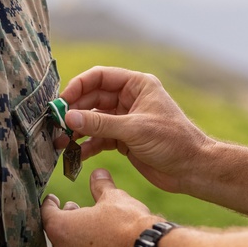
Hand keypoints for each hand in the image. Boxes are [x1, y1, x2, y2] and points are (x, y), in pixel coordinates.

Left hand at [42, 167, 153, 246]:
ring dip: (77, 240)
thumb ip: (100, 185)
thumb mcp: (113, 197)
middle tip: (74, 209)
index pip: (46, 213)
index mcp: (61, 229)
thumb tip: (98, 172)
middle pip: (57, 234)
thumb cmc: (127, 223)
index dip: (49, 203)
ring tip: (91, 230)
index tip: (53, 199)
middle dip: (65, 221)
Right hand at [60, 67, 207, 192]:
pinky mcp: (123, 140)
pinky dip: (86, 146)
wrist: (192, 169)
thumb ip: (100, 124)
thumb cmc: (172, 141)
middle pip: (92, 99)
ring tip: (60, 142)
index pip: (100, 77)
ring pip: (93, 121)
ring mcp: (125, 120)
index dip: (79, 86)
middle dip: (74, 112)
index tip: (62, 102)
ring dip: (77, 131)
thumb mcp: (134, 129)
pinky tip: (75, 155)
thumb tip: (69, 118)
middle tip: (55, 124)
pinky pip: (99, 138)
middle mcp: (129, 99)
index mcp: (137, 85)